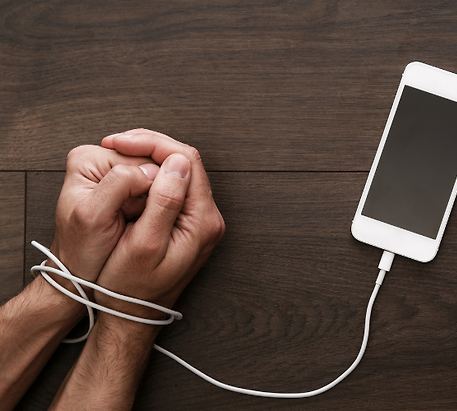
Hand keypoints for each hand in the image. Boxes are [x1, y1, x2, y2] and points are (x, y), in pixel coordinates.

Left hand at [48, 145, 159, 296]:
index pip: (142, 157)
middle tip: (142, 217)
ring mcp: (114, 174)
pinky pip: (154, 190)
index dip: (153, 183)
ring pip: (156, 178)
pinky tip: (145, 219)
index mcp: (88, 159)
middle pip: (150, 164)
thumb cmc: (81, 250)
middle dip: (155, 190)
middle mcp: (101, 161)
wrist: (79, 274)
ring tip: (142, 220)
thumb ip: (119, 184)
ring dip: (157, 199)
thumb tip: (152, 169)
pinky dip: (156, 205)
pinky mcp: (125, 188)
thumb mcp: (94, 216)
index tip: (144, 210)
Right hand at [96, 129, 224, 313]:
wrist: (133, 314)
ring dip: (150, 160)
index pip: (186, 161)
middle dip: (151, 148)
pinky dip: (152, 175)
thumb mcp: (143, 245)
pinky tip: (130, 174)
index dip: (152, 144)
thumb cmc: (132, 287)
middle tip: (116, 143)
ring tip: (119, 154)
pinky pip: (174, 188)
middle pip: (186, 163)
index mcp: (202, 220)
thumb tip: (177, 163)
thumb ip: (164, 201)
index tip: (119, 142)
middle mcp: (209, 218)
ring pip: (179, 173)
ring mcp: (200, 221)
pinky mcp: (189, 225)